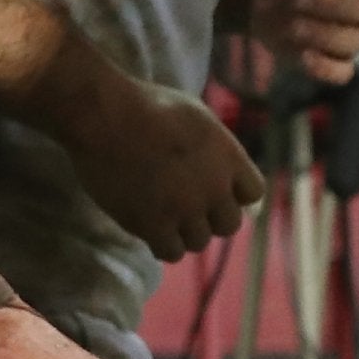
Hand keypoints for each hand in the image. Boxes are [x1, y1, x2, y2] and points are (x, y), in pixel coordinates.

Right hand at [61, 75, 265, 260]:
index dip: (235, 194)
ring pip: (199, 242)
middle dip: (211, 217)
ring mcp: (184, 209)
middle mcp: (213, 187)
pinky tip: (150, 227)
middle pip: (229, 224)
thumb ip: (216, 146)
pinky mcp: (153, 225)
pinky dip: (162, 243)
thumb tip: (223, 166)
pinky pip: (171, 252)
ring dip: (185, 232)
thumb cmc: (148, 106)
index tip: (216, 190)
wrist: (105, 118)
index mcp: (228, 157)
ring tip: (166, 216)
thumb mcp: (198, 116)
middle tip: (189, 206)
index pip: (253, 193)